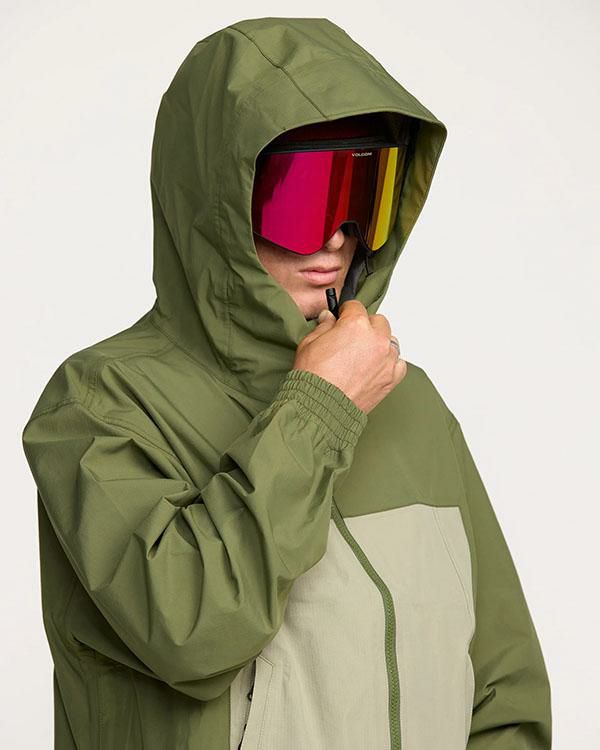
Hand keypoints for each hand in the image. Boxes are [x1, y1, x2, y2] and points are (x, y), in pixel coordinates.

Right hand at [292, 300, 406, 414]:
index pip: (355, 307)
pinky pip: (398, 363)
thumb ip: (323, 326)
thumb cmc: (314, 378)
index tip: (342, 318)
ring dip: (379, 344)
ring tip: (363, 355)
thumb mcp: (309, 343)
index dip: (346, 312)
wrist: (320, 408)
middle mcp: (376, 339)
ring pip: (390, 342)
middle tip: (351, 338)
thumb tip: (328, 319)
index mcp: (356, 325)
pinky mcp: (391, 378)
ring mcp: (387, 359)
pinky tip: (374, 367)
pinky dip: (388, 363)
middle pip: (378, 322)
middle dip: (365, 326)